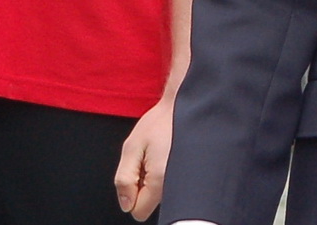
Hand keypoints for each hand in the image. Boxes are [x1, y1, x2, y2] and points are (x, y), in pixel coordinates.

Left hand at [115, 94, 175, 220]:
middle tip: (147, 163)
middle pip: (152, 204)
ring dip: (155, 180)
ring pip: (162, 194)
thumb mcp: (131, 147)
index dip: (132, 195)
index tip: (137, 174)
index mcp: (160, 179)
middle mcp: (177, 183)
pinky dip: (166, 175)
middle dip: (144, 189)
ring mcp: (187, 179)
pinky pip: (172, 185)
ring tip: (159, 156)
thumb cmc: (160, 122)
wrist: (185, 104)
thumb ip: (124, 179)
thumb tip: (126, 204)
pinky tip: (168, 156)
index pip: (139, 211)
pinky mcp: (191, 173)